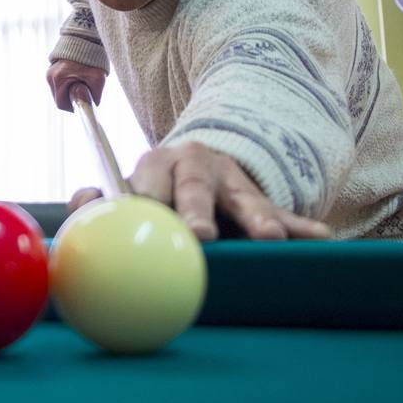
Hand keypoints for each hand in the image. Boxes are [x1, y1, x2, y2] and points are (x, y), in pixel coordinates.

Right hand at [47, 59, 106, 111]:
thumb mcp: (97, 80)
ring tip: (81, 80)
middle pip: (58, 97)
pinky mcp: (52, 66)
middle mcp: (50, 75)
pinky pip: (58, 81)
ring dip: (68, 90)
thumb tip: (90, 109)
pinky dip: (67, 82)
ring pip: (58, 90)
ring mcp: (49, 70)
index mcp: (59, 78)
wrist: (86, 39)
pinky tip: (77, 74)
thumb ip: (93, 97)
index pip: (60, 104)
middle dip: (70, 98)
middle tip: (84, 91)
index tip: (81, 104)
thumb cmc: (93, 59)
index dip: (72, 108)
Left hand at [69, 142, 331, 240]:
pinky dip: (302, 227)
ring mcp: (232, 181)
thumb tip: (81, 203)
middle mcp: (194, 166)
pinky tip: (321, 239)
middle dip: (196, 211)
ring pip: (245, 199)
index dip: (144, 200)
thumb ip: (103, 200)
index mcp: (155, 164)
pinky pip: (284, 212)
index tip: (142, 217)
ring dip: (258, 218)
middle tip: (200, 236)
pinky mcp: (262, 198)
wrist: (198, 163)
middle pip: (195, 189)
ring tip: (270, 238)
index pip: (147, 182)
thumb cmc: (155, 190)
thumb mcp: (130, 187)